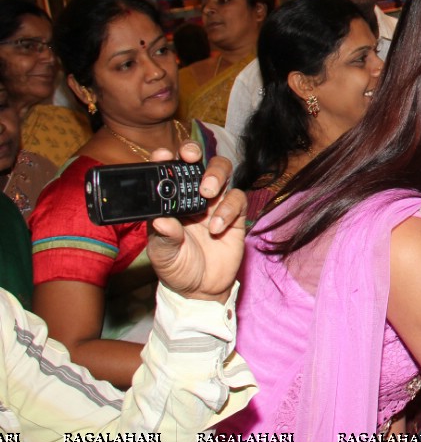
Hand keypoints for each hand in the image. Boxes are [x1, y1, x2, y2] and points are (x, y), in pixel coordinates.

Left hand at [146, 142, 246, 303]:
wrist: (201, 289)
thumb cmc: (177, 268)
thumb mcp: (162, 256)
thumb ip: (163, 238)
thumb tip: (161, 221)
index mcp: (170, 200)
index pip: (167, 171)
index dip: (165, 158)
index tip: (162, 156)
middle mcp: (192, 196)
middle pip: (198, 161)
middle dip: (194, 153)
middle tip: (191, 159)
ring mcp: (215, 204)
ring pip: (222, 171)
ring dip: (215, 174)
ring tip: (207, 193)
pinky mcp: (236, 215)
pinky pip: (238, 199)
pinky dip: (228, 210)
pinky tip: (217, 228)